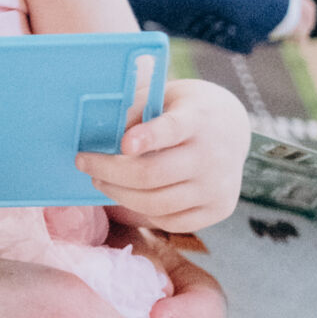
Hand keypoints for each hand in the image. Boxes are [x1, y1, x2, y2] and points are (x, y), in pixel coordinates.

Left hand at [77, 76, 246, 233]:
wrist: (233, 129)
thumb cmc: (186, 109)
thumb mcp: (165, 96)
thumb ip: (137, 110)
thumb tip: (99, 132)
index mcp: (199, 119)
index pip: (173, 129)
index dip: (148, 137)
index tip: (124, 143)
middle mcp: (212, 157)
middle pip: (152, 174)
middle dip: (109, 171)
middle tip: (83, 162)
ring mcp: (217, 188)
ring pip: (156, 204)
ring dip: (118, 194)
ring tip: (99, 180)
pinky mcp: (218, 210)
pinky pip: (170, 221)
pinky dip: (143, 211)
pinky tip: (127, 196)